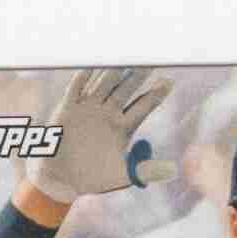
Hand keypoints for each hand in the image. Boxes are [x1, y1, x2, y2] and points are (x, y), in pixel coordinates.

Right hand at [27, 67, 174, 203]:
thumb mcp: (123, 175)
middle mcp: (107, 113)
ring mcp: (88, 108)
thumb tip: (174, 170)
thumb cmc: (94, 178)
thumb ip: (146, 171)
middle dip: (138, 75)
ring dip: (114, 71)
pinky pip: (76, 88)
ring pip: (104, 84)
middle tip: (151, 61)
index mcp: (122, 127)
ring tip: (126, 58)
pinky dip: (83, 77)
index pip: (142, 106)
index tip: (169, 82)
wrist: (62, 179)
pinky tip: (92, 65)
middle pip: (125, 90)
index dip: (155, 95)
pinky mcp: (68, 109)